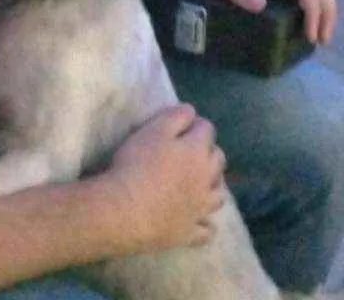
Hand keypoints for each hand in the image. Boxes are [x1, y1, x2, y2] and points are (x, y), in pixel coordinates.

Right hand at [105, 104, 225, 253]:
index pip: (207, 129)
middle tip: (191, 152)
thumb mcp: (153, 130)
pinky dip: (206, 223)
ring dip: (213, 186)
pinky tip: (200, 220)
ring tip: (200, 184)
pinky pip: (207, 229)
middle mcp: (206, 179)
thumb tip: (192, 112)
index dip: (196, 125)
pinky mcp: (190, 232)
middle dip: (209, 152)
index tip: (184, 125)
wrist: (125, 210)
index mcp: (197, 151)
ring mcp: (200, 208)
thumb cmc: (136, 164)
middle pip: (218, 160)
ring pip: (218, 194)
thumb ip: (176, 117)